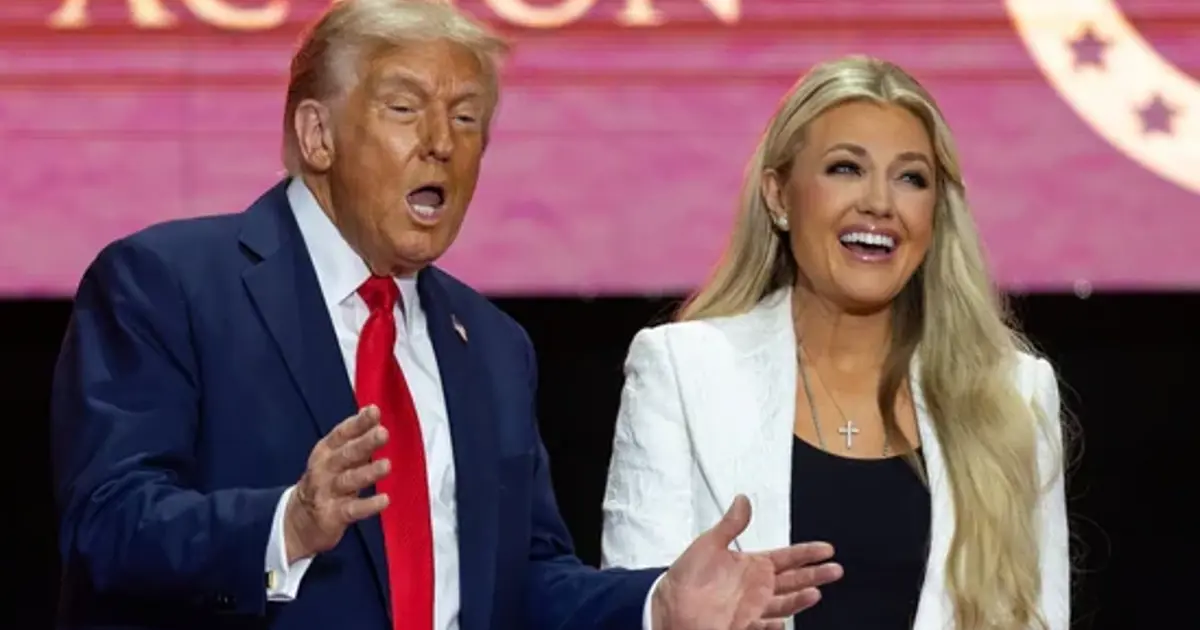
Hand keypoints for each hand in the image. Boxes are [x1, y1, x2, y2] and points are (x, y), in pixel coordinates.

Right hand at [283, 406, 390, 562]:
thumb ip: (354, 437)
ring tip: (387, 465)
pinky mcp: (332, 516)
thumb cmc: (326, 482)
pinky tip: (385, 500)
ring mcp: (326, 493)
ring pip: (349, 480)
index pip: (341, 434)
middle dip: (364, 443)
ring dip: (368, 472)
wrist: (298, 521)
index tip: (374, 411)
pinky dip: (368, 505)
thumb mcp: (336, 457)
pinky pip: (352, 510)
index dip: (358, 423)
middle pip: (345, 454)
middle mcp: (324, 469)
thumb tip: (371, 410)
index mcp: (325, 451)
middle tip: (383, 433)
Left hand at [651, 495, 842, 629]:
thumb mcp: (708, 544)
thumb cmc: (685, 576)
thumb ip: (730, 524)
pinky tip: (784, 623)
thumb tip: (742, 500)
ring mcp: (751, 607)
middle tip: (835, 570)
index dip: (806, 553)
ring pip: (785, 603)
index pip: (786, 557)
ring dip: (801, 599)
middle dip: (815, 575)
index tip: (826, 549)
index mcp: (751, 565)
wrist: (667, 606)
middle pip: (793, 580)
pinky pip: (764, 626)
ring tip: (816, 593)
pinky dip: (775, 625)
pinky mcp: (743, 625)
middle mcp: (755, 587)